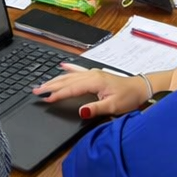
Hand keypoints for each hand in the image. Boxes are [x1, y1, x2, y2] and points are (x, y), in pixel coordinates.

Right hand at [35, 63, 150, 119]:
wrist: (141, 88)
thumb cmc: (129, 97)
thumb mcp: (113, 106)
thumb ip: (95, 109)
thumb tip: (81, 111)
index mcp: (94, 82)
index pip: (70, 89)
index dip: (57, 94)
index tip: (46, 99)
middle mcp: (91, 75)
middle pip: (66, 81)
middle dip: (50, 86)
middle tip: (36, 90)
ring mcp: (93, 73)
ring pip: (69, 76)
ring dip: (55, 80)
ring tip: (42, 84)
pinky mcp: (95, 74)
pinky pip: (78, 70)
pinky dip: (69, 68)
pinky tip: (62, 66)